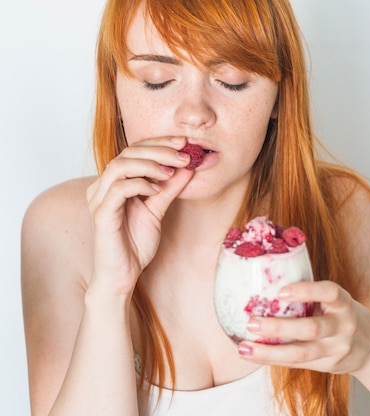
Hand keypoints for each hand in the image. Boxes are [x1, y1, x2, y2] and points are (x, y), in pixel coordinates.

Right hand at [86, 136, 193, 296]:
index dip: (159, 143)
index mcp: (114, 182)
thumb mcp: (158, 210)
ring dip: (150, 164)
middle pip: (128, 152)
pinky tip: (156, 190)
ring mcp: (99, 199)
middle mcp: (102, 186)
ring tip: (171, 171)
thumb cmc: (135, 244)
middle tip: (183, 154)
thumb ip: (169, 189)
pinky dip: (140, 184)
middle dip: (159, 150)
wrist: (122, 276)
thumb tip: (188, 167)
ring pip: (120, 166)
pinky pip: (119, 189)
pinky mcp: (101, 214)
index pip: (134, 151)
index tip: (184, 143)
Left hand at [237, 280, 369, 374]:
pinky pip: (297, 364)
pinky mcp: (328, 366)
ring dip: (269, 351)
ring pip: (301, 353)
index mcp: (344, 302)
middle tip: (251, 321)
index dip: (306, 291)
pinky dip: (273, 360)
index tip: (281, 291)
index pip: (329, 292)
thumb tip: (267, 280)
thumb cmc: (344, 315)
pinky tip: (254, 355)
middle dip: (279, 327)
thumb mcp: (337, 301)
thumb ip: (312, 295)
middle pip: (311, 329)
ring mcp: (336, 349)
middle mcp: (343, 326)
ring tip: (244, 347)